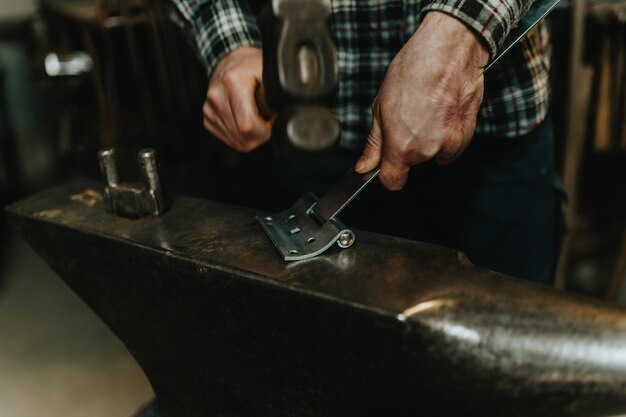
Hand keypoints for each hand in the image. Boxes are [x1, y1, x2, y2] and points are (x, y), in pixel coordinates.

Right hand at [203, 47, 271, 151]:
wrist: (232, 61)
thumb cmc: (252, 66)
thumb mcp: (271, 72)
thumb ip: (278, 92)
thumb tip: (287, 112)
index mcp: (232, 82)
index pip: (248, 125)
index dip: (266, 130)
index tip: (273, 121)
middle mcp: (217, 96)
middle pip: (242, 136)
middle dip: (260, 135)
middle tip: (267, 121)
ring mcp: (209, 108)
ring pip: (236, 141)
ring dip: (251, 136)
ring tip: (257, 119)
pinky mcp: (207, 117)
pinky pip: (227, 138)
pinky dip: (240, 136)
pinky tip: (246, 121)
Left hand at [355, 12, 489, 190]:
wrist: (447, 52)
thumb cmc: (413, 72)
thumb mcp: (381, 107)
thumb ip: (374, 143)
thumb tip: (364, 166)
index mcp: (401, 146)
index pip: (393, 182)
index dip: (389, 174)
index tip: (388, 165)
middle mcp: (426, 150)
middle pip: (414, 163)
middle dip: (410, 147)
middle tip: (410, 117)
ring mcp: (449, 144)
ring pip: (435, 154)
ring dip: (431, 140)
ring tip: (428, 111)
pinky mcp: (467, 135)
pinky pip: (452, 146)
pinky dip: (448, 134)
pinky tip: (443, 111)